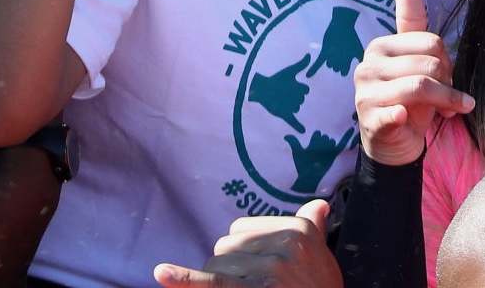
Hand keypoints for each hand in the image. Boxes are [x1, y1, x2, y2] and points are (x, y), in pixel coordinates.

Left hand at [154, 200, 337, 287]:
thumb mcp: (322, 256)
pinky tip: (163, 273)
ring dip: (220, 281)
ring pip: (216, 265)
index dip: (242, 251)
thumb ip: (313, 227)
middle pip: (226, 246)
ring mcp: (267, 271)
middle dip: (229, 266)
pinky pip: (212, 284)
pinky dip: (183, 279)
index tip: (258, 268)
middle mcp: (283, 246)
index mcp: (298, 230)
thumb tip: (318, 204)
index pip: (244, 228)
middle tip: (251, 285)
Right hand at [353, 0, 472, 166]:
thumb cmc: (408, 97)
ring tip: (453, 111)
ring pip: (420, 87)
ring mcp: (366, 93)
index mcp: (381, 46)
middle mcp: (368, 65)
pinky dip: (404, 116)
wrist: (392, 143)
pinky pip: (393, 112)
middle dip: (449, 82)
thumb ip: (412, 23)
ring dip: (446, 101)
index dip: (447, 61)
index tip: (450, 77)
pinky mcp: (370, 120)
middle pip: (429, 64)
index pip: (430, 42)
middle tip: (453, 98)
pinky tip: (407, 118)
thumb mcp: (414, 60)